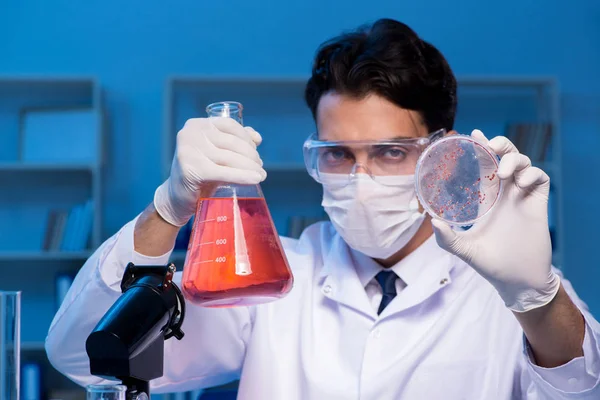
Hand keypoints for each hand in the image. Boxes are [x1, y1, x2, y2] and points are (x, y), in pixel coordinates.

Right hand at [154, 117, 265, 226]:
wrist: (177, 197)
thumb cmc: (199, 173)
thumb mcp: (216, 153)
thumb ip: (234, 141)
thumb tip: (257, 137)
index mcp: (197, 125)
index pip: (230, 125)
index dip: (246, 138)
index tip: (256, 150)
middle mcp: (191, 133)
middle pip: (232, 142)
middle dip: (251, 155)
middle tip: (260, 167)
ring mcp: (189, 150)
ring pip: (230, 158)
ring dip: (250, 167)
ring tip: (261, 175)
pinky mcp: (191, 169)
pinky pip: (224, 172)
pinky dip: (242, 176)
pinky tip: (255, 179)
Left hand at [431, 129, 559, 311]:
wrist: (516, 280)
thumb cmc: (490, 264)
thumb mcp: (463, 249)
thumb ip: (447, 237)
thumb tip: (431, 221)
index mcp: (486, 198)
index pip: (483, 165)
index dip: (480, 148)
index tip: (473, 134)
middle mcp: (504, 193)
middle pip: (505, 156)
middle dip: (500, 145)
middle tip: (490, 147)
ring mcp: (522, 197)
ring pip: (523, 162)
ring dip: (514, 160)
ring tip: (504, 173)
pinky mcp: (538, 204)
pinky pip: (540, 178)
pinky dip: (532, 174)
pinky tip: (520, 185)